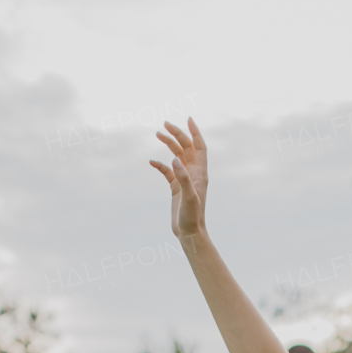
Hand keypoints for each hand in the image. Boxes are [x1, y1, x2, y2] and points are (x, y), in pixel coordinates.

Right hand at [150, 117, 207, 238]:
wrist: (189, 233)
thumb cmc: (192, 216)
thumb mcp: (189, 197)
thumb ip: (183, 178)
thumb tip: (175, 159)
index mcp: (200, 173)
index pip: (199, 147)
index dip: (195, 132)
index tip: (188, 119)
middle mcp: (193, 174)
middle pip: (186, 148)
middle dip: (177, 135)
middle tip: (164, 125)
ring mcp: (184, 180)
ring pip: (177, 156)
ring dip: (169, 144)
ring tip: (157, 134)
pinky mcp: (176, 188)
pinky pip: (167, 172)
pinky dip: (160, 165)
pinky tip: (151, 162)